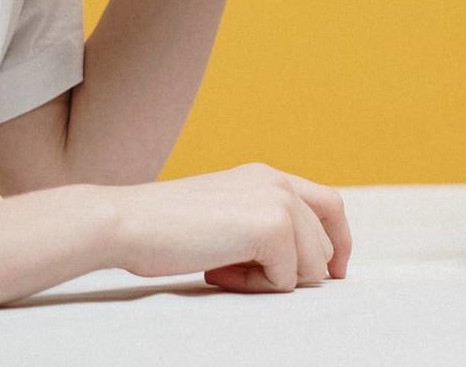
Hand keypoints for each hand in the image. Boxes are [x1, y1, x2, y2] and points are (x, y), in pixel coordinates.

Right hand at [114, 162, 352, 291]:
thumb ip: (259, 226)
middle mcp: (279, 182)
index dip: (337, 243)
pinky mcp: (273, 226)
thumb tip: (299, 265)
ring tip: (223, 270)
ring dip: (270, 281)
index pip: (330, 205)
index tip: (332, 273)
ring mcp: (279, 201)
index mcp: (268, 176)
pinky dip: (255, 288)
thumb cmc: (164, 228)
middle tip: (237, 274)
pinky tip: (217, 272)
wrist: (128, 221)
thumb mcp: (223, 216)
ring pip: (311, 266)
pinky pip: (286, 279)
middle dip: (292, 272)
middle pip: (324, 243)